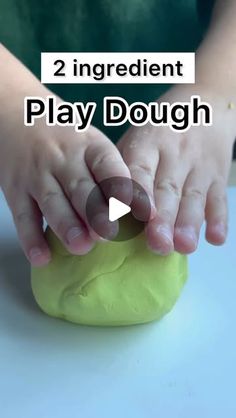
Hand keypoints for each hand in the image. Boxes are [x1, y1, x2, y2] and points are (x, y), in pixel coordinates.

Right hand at [0, 93, 129, 266]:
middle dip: (96, 212)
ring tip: (81, 246)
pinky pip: (23, 216)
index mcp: (90, 145)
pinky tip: (42, 257)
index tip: (140, 209)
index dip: (123, 187)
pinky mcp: (15, 190)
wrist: (16, 118)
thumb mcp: (91, 142)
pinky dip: (31, 238)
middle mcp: (63, 158)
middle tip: (109, 234)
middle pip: (80, 187)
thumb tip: (136, 213)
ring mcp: (37, 174)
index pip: (108, 165)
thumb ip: (110, 173)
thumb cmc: (66, 138)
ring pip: (52, 201)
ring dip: (67, 225)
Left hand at [117, 85, 235, 254]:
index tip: (137, 216)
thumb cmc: (158, 133)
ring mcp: (198, 165)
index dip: (139, 192)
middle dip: (163, 218)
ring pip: (194, 196)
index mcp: (147, 144)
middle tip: (159, 244)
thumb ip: (123, 171)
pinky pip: (219, 198)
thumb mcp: (136, 139)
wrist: (204, 108)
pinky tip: (216, 238)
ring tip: (185, 246)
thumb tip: (106, 212)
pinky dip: (219, 218)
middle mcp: (174, 154)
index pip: (140, 169)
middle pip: (168, 188)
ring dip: (189, 222)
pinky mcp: (218, 174)